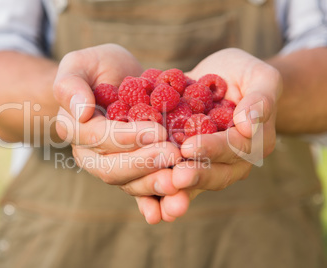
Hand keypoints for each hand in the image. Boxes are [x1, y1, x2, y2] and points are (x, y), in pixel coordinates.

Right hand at [53, 44, 181, 222]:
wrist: (118, 82)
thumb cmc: (98, 69)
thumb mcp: (81, 64)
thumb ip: (71, 84)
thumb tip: (80, 112)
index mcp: (76, 128)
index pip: (97, 138)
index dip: (125, 137)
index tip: (157, 130)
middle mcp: (90, 153)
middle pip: (111, 168)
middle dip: (143, 163)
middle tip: (173, 155)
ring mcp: (111, 165)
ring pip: (128, 183)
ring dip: (154, 183)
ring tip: (180, 180)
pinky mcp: (132, 171)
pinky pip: (142, 189)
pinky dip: (156, 199)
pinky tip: (174, 204)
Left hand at [158, 48, 281, 219]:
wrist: (217, 80)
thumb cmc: (242, 75)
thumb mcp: (258, 76)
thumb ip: (260, 98)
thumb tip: (248, 125)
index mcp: (253, 142)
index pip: (235, 148)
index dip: (212, 148)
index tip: (189, 148)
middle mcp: (231, 161)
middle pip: (215, 173)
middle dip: (195, 176)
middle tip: (175, 177)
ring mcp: (207, 166)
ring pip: (195, 184)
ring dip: (179, 193)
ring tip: (162, 200)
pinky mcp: (184, 165)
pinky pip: (175, 181)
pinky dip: (163, 196)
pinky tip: (149, 208)